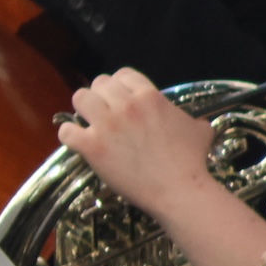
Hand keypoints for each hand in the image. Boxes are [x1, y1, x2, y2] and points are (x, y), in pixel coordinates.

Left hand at [58, 68, 215, 217]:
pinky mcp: (92, 146)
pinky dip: (69, 134)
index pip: (122, 74)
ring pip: (79, 98)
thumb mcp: (199, 129)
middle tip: (104, 111)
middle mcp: (125, 105)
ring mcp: (106, 125)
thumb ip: (188, 118)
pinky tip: (78, 140)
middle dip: (100, 96)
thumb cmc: (192, 161)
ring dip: (82, 109)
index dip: (119, 85)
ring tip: (89, 121)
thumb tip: (194, 121)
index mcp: (149, 96)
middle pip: (99, 84)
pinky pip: (66, 131)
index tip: (119, 97)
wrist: (179, 190)